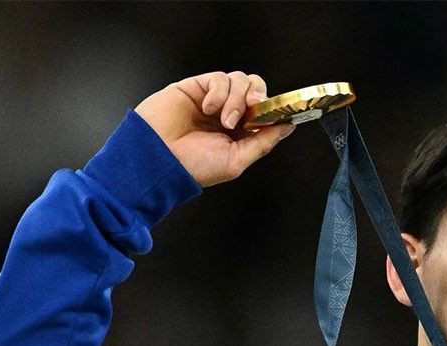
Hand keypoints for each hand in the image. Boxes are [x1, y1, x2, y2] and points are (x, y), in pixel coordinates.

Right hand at [134, 71, 294, 187]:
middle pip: (256, 89)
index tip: (279, 112)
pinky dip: (219, 91)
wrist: (158, 157)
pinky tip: (207, 108)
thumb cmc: (193, 166)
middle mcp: (228, 114)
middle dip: (259, 96)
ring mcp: (213, 100)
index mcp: (240, 134)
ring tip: (223, 119)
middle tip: (255, 106)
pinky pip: (219, 78)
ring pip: (240, 80)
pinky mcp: (197, 87)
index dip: (273, 109)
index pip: (265, 112)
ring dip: (237, 98)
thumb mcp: (236, 160)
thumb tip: (287, 127)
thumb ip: (262, 142)